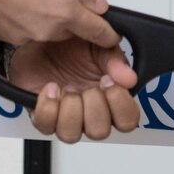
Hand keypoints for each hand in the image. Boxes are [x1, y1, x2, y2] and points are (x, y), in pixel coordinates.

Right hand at [0, 0, 118, 50]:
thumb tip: (100, 4)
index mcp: (65, 12)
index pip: (99, 33)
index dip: (109, 33)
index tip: (112, 33)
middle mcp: (48, 31)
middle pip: (71, 30)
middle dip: (69, 15)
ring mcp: (26, 37)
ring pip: (48, 30)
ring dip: (46, 16)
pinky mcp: (8, 39)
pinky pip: (26, 31)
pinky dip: (25, 18)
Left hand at [10, 38, 141, 143]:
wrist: (43, 38)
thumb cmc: (73, 45)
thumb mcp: (100, 46)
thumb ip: (116, 61)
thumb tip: (130, 79)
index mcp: (109, 97)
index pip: (127, 121)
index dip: (120, 106)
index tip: (107, 81)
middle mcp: (89, 112)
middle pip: (99, 132)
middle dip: (93, 108)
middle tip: (87, 87)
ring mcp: (65, 116)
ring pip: (71, 135)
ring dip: (70, 110)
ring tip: (68, 88)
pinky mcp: (43, 114)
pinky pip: (46, 125)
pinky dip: (48, 106)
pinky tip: (51, 88)